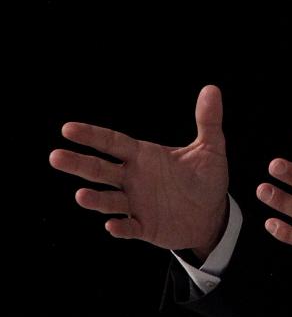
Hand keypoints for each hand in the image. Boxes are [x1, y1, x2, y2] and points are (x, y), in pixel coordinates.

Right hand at [49, 85, 228, 258]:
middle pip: (101, 170)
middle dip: (79, 163)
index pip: (114, 143)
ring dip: (95, 199)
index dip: (92, 136)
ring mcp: (136, 204)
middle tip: (55, 156)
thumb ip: (208, 120)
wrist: (212, 215)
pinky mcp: (144, 227)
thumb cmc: (207, 178)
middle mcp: (134, 179)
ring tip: (81, 195)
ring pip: (108, 200)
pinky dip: (120, 227)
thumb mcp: (211, 147)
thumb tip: (212, 89)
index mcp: (145, 156)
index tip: (68, 129)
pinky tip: (112, 225)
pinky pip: (129, 227)